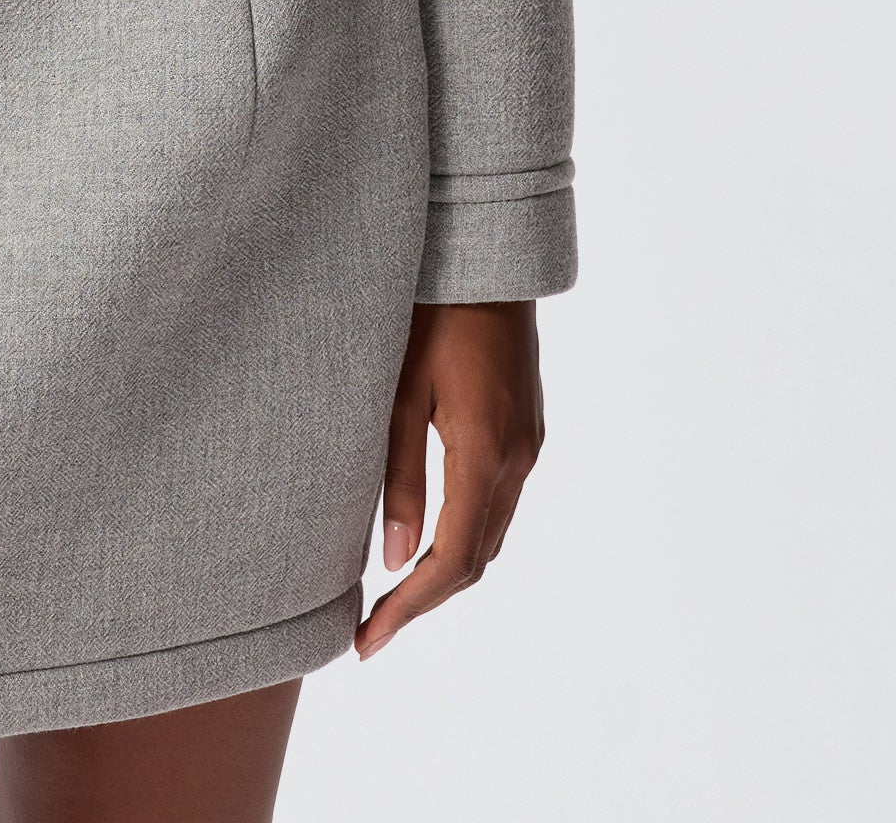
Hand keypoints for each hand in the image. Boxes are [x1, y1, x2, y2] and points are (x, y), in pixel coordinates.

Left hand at [354, 300, 542, 659]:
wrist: (488, 254)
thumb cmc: (430, 312)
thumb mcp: (397, 390)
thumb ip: (397, 476)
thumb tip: (391, 561)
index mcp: (484, 452)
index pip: (451, 559)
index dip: (409, 609)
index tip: (367, 642)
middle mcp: (517, 459)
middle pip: (476, 558)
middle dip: (423, 600)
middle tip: (370, 630)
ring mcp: (528, 445)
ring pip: (490, 534)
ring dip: (445, 569)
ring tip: (389, 594)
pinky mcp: (527, 429)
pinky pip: (499, 503)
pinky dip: (464, 533)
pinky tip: (427, 534)